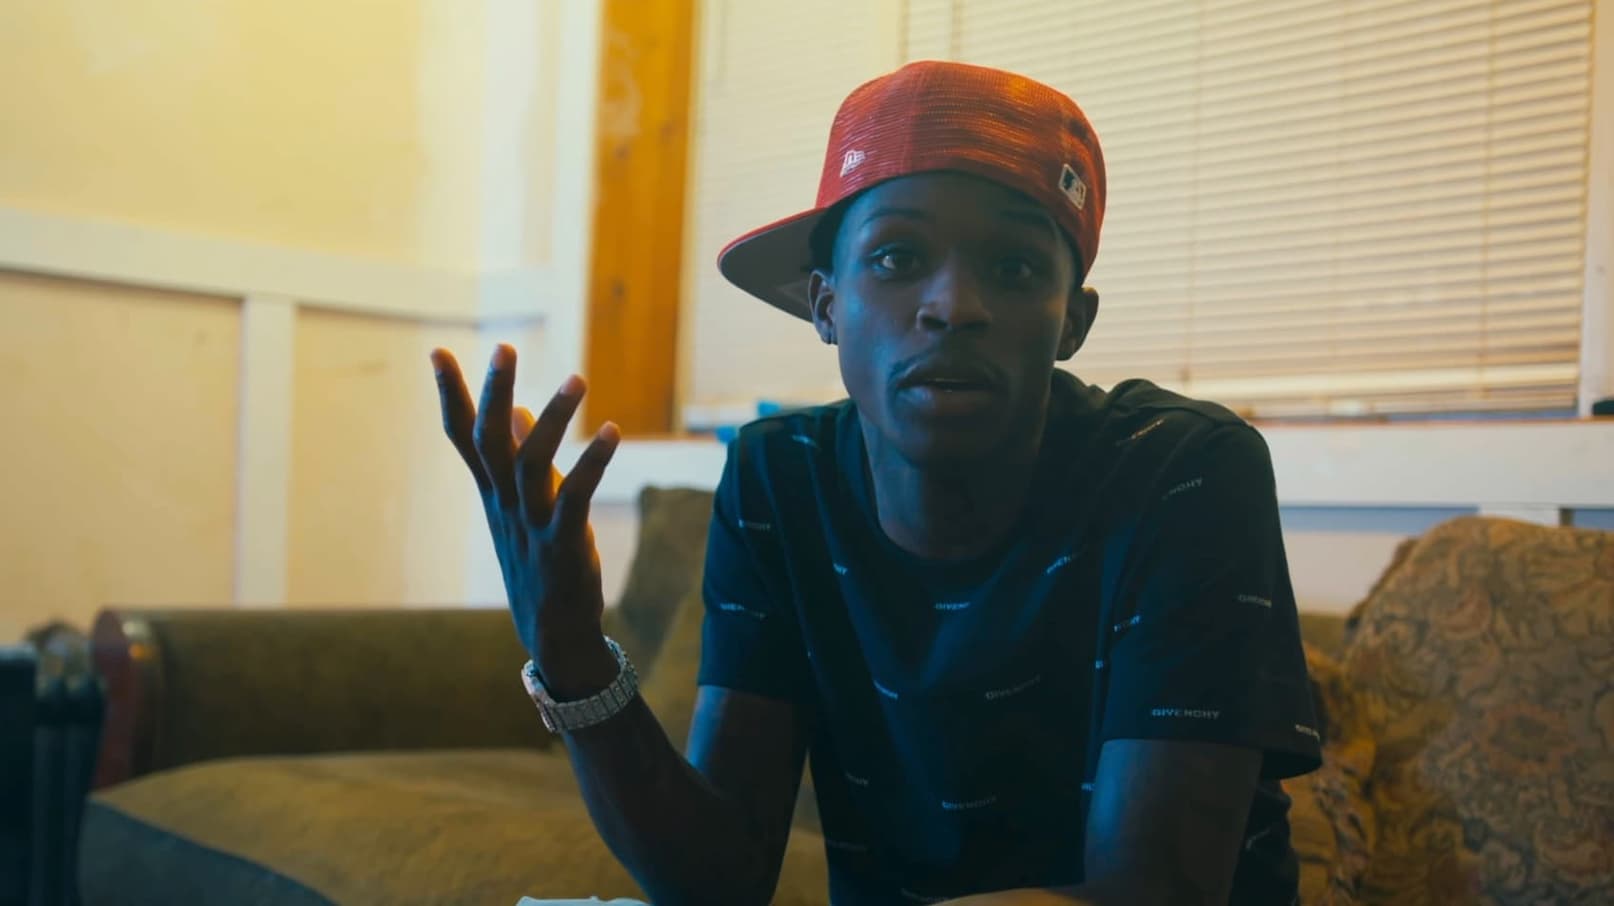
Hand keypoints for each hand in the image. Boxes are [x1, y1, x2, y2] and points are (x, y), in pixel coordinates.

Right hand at [430, 343, 621, 696]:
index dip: (449, 394)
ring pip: (531, 462)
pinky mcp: (561, 542)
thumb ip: (517, 457)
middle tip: (503, 347)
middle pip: (488, 440)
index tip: (437, 351)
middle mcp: (504, 503)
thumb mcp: (522, 506)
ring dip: (554, 419)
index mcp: (491, 491)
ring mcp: (530, 523)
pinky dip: (592, 462)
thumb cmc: (538, 560)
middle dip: (492, 392)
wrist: (553, 630)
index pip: (462, 436)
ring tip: (578, 379)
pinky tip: (611, 431)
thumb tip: (516, 409)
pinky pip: (575, 496)